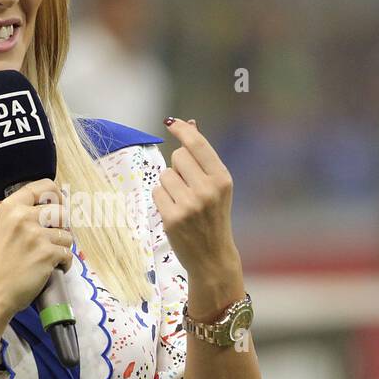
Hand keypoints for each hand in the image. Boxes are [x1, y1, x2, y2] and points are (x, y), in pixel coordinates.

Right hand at [0, 179, 73, 316]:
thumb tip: (60, 205)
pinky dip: (64, 263)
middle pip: (61, 210)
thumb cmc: (3, 260)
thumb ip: (27, 213)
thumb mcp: (7, 227)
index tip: (56, 208)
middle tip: (53, 239)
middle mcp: (23, 217)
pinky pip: (68, 253)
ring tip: (49, 257)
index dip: (56, 196)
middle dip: (62, 226)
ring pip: (68, 234)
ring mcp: (35, 235)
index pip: (45, 186)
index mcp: (12, 206)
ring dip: (62, 247)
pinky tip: (52, 268)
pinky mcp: (46, 253)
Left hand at [154, 118, 240, 280]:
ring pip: (165, 175)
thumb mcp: (216, 186)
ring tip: (182, 202)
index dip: (182, 130)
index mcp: (222, 179)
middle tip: (188, 186)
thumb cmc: (213, 217)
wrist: (212, 256)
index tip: (171, 122)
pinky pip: (156, 192)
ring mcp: (189, 205)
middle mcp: (208, 190)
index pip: (197, 145)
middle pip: (177, 156)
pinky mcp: (172, 218)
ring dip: (169, 185)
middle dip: (178, 166)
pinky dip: (162, 199)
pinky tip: (174, 212)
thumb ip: (203, 156)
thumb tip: (190, 123)